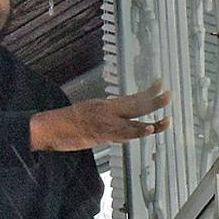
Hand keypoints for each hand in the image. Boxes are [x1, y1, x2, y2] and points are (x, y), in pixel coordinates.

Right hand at [30, 82, 172, 149]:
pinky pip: (121, 133)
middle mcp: (107, 111)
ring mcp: (104, 123)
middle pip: (134, 107)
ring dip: (151, 123)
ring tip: (166, 121)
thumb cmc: (67, 123)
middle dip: (154, 102)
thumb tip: (122, 122)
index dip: (148, 93)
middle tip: (169, 96)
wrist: (49, 128)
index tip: (160, 84)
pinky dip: (135, 132)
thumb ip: (108, 117)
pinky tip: (146, 130)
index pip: (132, 98)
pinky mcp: (99, 134)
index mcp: (105, 105)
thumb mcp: (90, 114)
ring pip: (132, 122)